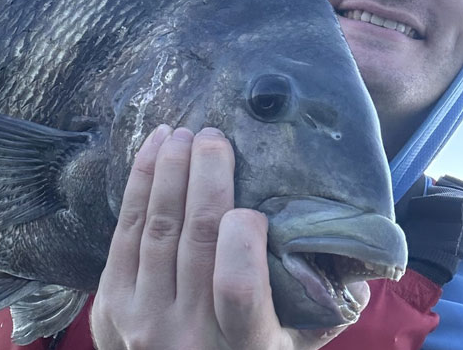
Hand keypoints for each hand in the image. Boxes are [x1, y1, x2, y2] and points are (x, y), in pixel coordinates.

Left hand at [91, 126, 363, 349]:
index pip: (238, 287)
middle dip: (205, 176)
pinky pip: (125, 232)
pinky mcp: (111, 302)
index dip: (242, 239)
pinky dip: (139, 186)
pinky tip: (152, 153)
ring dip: (168, 172)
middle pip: (195, 237)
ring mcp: (143, 316)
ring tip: (181, 135)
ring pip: (158, 227)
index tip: (252, 208)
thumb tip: (351, 259)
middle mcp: (188, 332)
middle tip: (213, 136)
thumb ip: (318, 309)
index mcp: (244, 346)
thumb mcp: (289, 349)